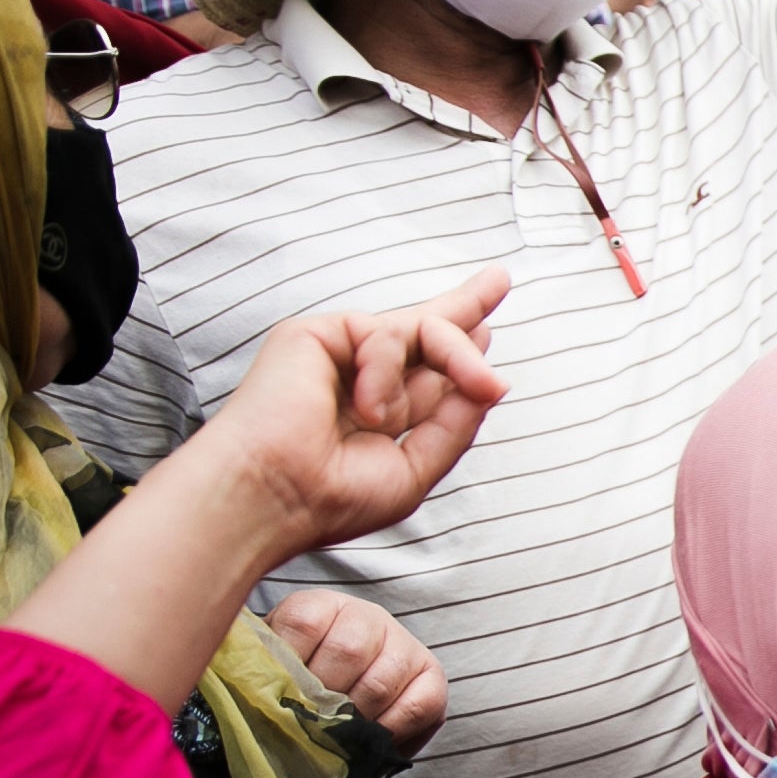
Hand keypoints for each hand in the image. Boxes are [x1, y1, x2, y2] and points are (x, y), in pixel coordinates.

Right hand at [192, 270, 509, 565]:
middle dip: (465, 306)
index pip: (429, 371)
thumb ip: (454, 425)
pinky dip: (384, 374)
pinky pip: (386, 334)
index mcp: (381, 412)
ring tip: (425, 407)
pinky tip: (363, 410)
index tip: (489, 320)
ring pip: (426, 330)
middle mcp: (361, 378)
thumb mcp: (415, 468)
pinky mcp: (316, 334)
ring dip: (454, 362)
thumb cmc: (330, 497)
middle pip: (424, 329)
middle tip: (500, 280)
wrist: (275, 497)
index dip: (461, 346)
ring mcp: (339, 354)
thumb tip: (492, 384)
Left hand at [265, 588, 448, 751]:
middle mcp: (367, 616)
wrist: (339, 695)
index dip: (290, 666)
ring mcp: (403, 643)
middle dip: (322, 698)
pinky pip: (417, 706)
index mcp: (320, 606)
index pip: (304, 622)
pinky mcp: (432, 676)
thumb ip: (261, 670)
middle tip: (306, 723)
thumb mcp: (271, 668)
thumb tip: (243, 685)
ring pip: (379, 682)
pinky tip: (369, 739)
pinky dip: (390, 729)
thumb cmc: (299, 686)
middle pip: (347, 651)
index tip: (278, 697)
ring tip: (334, 736)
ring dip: (353, 718)